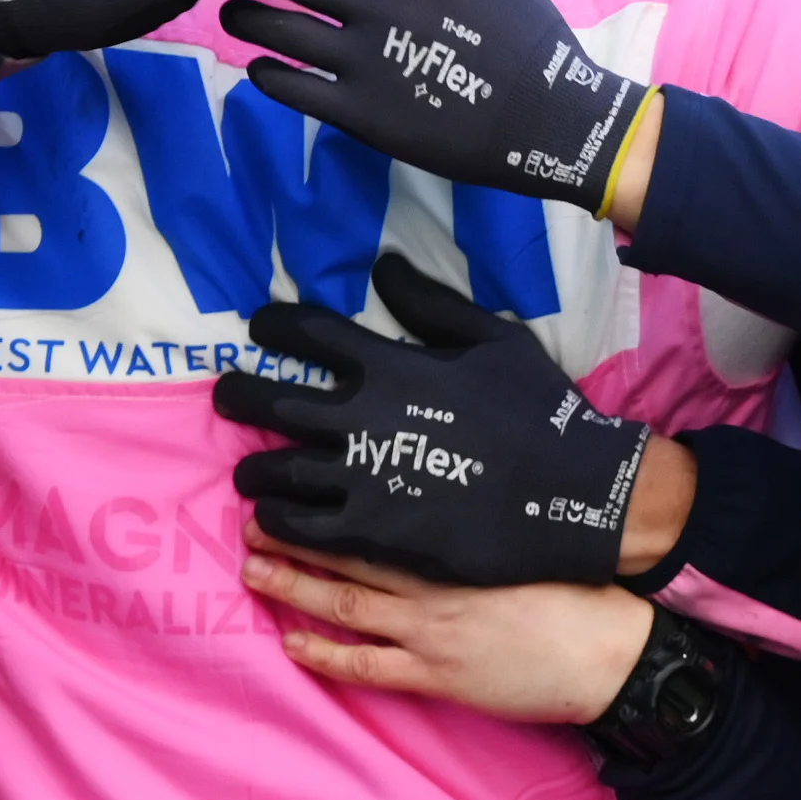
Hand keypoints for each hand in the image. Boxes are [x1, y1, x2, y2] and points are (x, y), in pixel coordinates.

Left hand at [221, 253, 657, 583]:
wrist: (575, 494)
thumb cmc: (539, 410)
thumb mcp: (494, 339)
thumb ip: (431, 304)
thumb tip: (384, 266)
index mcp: (390, 365)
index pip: (309, 334)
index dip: (275, 327)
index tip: (260, 328)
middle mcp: (363, 418)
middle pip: (272, 402)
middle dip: (239, 396)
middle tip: (226, 396)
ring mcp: (363, 478)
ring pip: (278, 471)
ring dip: (253, 470)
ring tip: (247, 473)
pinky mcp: (372, 532)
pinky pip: (303, 526)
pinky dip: (279, 521)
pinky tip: (273, 519)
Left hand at [225, 0, 649, 210]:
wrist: (553, 121)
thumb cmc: (531, 38)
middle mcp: (377, 5)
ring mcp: (365, 61)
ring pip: (278, 27)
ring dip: (244, 15)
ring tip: (230, 12)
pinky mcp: (361, 114)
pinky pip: (293, 89)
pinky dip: (266, 74)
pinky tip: (259, 67)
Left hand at [242, 523, 657, 724]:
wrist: (607, 649)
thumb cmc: (576, 587)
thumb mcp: (524, 534)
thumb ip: (479, 518)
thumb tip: (450, 488)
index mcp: (456, 544)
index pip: (379, 515)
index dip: (332, 501)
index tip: (298, 483)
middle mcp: (435, 582)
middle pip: (348, 555)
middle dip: (296, 539)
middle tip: (251, 521)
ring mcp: (431, 632)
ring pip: (346, 604)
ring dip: (295, 587)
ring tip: (255, 570)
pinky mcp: (437, 676)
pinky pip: (366, 665)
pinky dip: (325, 654)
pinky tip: (293, 643)